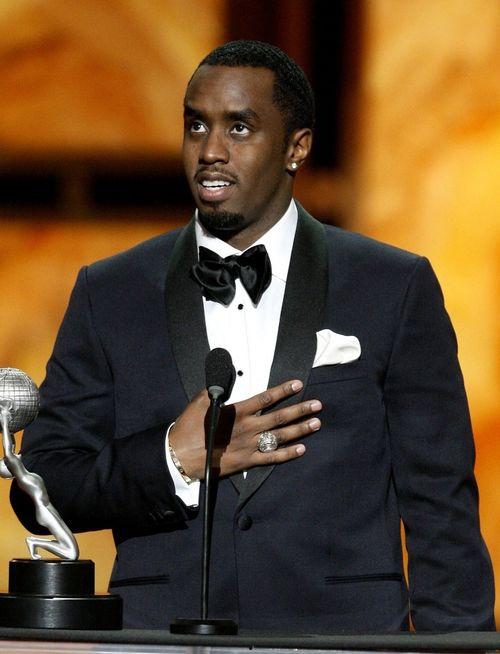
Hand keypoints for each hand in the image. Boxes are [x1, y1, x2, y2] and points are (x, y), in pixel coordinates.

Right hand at [169, 379, 320, 479]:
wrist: (181, 457)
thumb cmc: (189, 428)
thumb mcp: (199, 402)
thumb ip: (215, 389)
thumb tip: (222, 375)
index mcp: (238, 412)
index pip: (266, 398)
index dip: (284, 390)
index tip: (297, 384)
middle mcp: (248, 428)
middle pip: (280, 417)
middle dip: (301, 410)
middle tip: (317, 404)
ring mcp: (250, 445)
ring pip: (281, 436)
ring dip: (300, 429)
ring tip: (316, 423)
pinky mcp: (248, 461)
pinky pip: (272, 458)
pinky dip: (288, 454)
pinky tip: (302, 449)